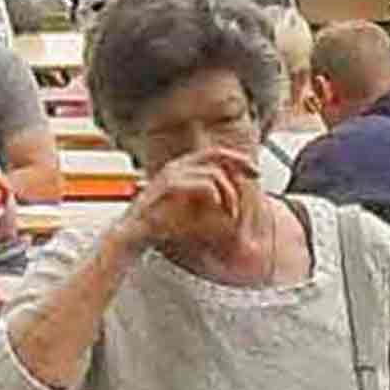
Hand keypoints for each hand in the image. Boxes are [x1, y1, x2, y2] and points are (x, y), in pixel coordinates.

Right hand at [139, 148, 264, 249]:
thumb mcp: (190, 210)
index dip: (237, 158)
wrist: (132, 237)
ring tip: (233, 211)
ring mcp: (170, 174)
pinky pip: (201, 185)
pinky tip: (220, 206)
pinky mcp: (167, 187)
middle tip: (256, 176)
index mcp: (181, 168)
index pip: (214, 153)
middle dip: (239, 162)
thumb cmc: (160, 225)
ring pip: (213, 173)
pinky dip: (215, 195)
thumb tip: (232, 196)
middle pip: (216, 154)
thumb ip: (208, 199)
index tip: (255, 171)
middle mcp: (176, 166)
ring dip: (228, 191)